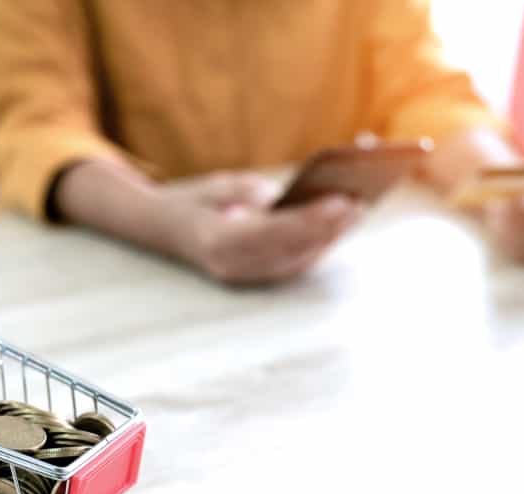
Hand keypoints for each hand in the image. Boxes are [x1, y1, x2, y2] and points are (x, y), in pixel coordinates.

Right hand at [159, 171, 361, 283]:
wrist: (161, 230)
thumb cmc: (193, 202)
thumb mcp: (218, 186)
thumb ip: (252, 193)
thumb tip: (297, 196)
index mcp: (216, 242)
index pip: (273, 232)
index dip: (310, 219)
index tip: (342, 201)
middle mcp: (231, 267)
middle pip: (291, 250)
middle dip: (329, 228)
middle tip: (362, 202)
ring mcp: (243, 277)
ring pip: (298, 260)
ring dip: (330, 237)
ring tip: (359, 209)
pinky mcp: (255, 278)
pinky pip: (294, 262)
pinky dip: (318, 243)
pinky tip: (341, 223)